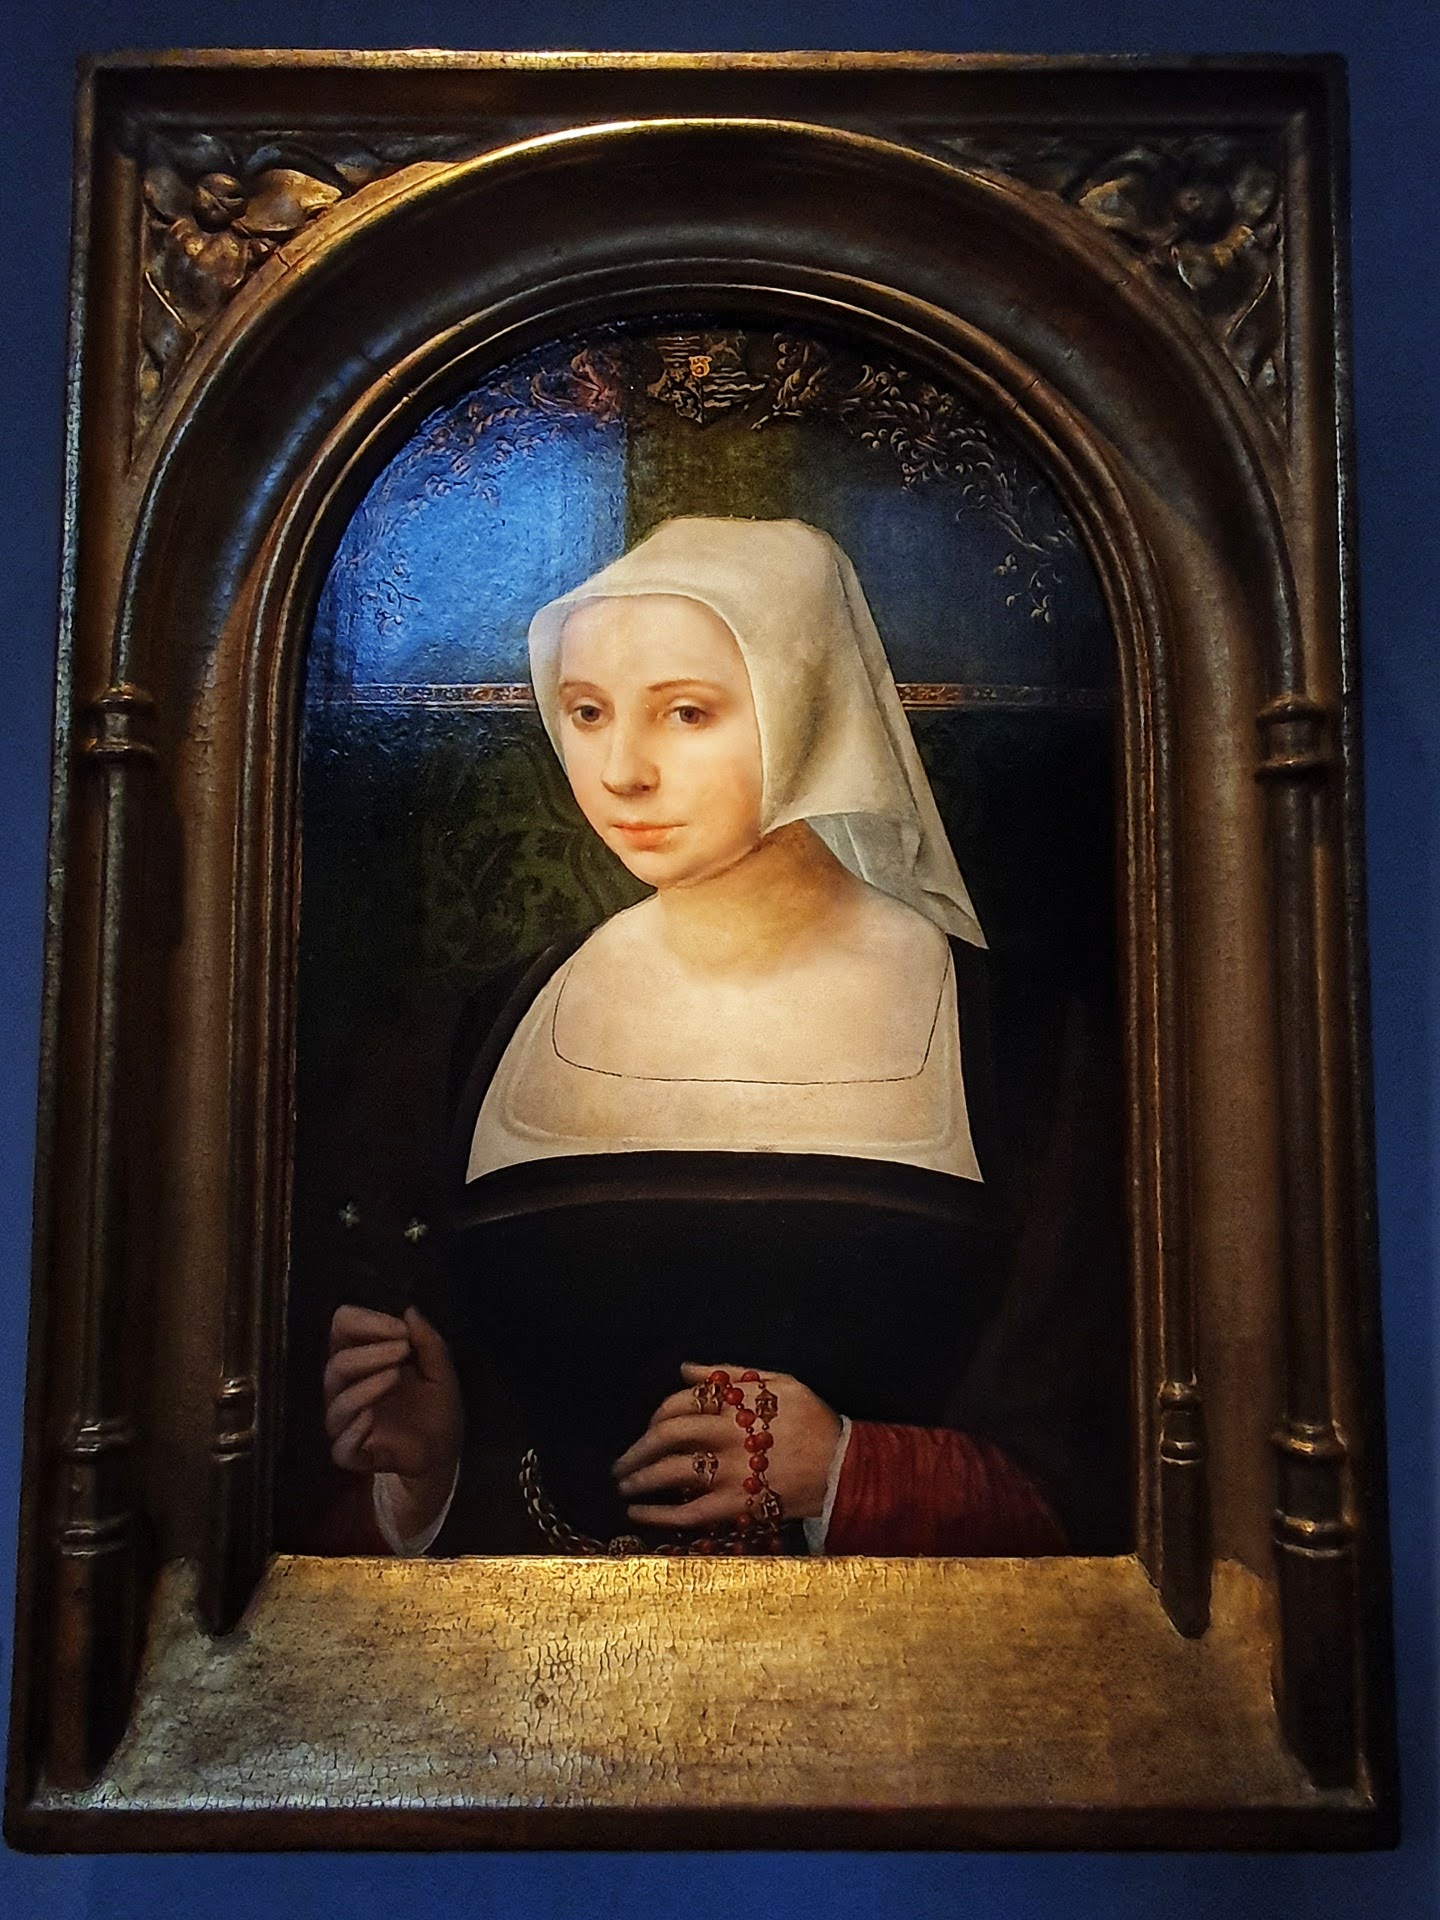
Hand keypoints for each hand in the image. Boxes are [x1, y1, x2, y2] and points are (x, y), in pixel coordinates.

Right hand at [324, 1305, 462, 1537]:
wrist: (444, 1454)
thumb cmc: (436, 1408)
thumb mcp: (440, 1371)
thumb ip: (427, 1342)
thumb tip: (409, 1309)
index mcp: (364, 1361)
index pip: (342, 1331)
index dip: (363, 1322)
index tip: (398, 1327)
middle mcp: (348, 1389)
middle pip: (336, 1365)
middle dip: (369, 1353)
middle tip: (402, 1349)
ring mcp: (347, 1423)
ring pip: (337, 1403)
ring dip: (365, 1386)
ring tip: (395, 1375)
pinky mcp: (352, 1454)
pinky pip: (340, 1446)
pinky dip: (353, 1430)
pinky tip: (372, 1418)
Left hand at [612, 1361, 842, 1530]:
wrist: (844, 1467)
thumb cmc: (812, 1420)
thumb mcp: (779, 1382)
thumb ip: (730, 1375)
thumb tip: (685, 1367)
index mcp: (738, 1402)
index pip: (682, 1402)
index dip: (657, 1414)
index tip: (648, 1427)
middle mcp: (729, 1436)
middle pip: (668, 1435)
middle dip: (637, 1448)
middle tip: (619, 1461)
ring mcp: (732, 1473)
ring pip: (672, 1473)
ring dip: (639, 1479)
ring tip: (622, 1485)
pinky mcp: (739, 1506)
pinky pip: (690, 1513)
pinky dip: (659, 1514)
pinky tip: (638, 1514)